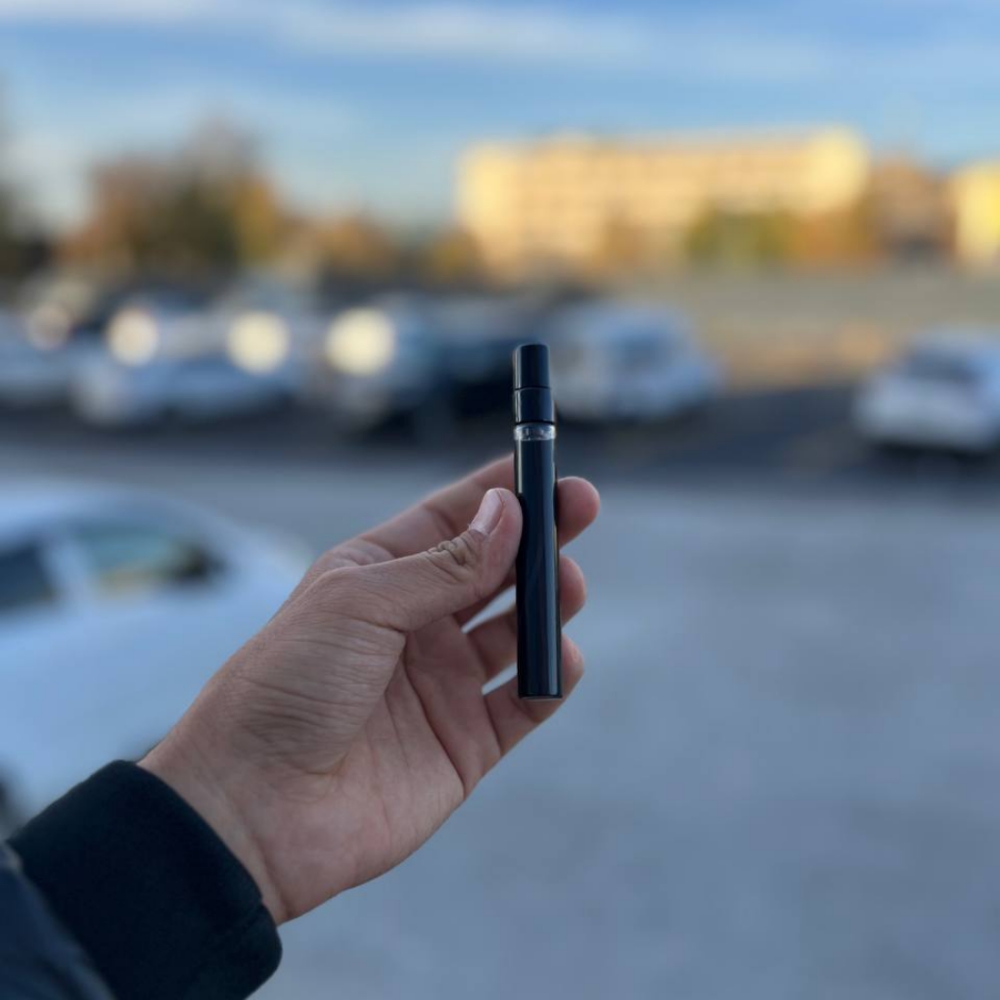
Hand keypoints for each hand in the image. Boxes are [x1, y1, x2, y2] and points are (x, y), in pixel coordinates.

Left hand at [141, 458, 599, 923]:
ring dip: (548, 602)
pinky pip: (524, 701)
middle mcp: (414, 627)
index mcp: (378, 579)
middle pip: (493, 570)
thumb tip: (508, 513)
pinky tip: (559, 656)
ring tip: (567, 584)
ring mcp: (441, 685)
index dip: (500, 493)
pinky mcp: (464, 744)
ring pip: (516, 630)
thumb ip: (444, 565)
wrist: (254, 808)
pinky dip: (551, 677)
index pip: (451, 521)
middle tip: (581, 510)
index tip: (547, 467)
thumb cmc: (287, 686)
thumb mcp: (360, 603)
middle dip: (539, 539)